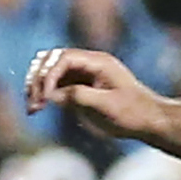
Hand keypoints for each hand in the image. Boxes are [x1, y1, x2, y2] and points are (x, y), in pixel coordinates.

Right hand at [24, 47, 162, 138]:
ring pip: (49, 72)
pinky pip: (54, 85)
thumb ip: (80, 97)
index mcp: (98, 62)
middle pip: (51, 60)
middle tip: (33, 101)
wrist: (148, 121)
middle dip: (38, 78)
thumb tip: (52, 95)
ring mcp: (82, 75)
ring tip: (32, 107)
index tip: (46, 96)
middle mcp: (88, 64)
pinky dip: (43, 95)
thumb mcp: (107, 105)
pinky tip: (37, 108)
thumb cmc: (133, 112)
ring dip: (37, 86)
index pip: (64, 58)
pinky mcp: (78, 88)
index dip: (49, 74)